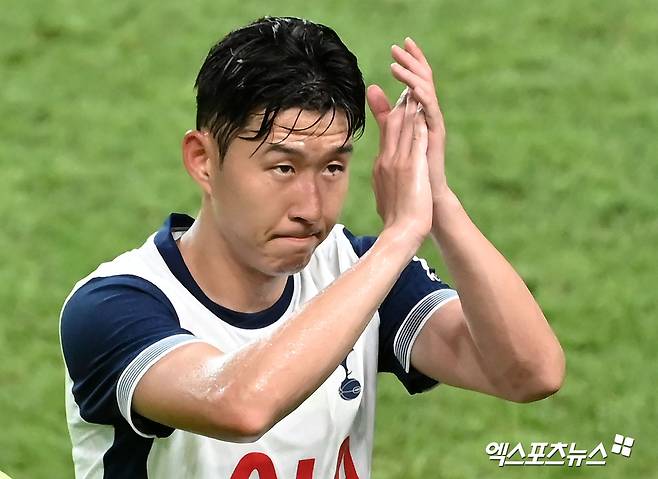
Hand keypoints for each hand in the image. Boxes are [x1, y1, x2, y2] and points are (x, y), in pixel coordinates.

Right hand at [367, 86, 432, 249]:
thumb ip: (386, 184)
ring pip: (402, 128)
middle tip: (406, 87)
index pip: (386, 136)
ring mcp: (398, 162)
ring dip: (409, 108)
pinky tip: (423, 108)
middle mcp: (387, 161)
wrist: (400, 232)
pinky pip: (414, 138)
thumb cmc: (395, 221)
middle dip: (399, 106)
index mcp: (381, 168)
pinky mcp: (411, 166)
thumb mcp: (387, 197)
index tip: (397, 103)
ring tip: (414, 90)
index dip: (391, 117)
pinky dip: (418, 121)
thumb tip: (383, 180)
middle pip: (392, 127)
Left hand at [390, 38, 449, 200]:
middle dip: (412, 61)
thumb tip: (372, 95)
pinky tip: (412, 88)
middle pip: (422, 81)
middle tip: (403, 44)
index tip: (400, 46)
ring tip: (398, 64)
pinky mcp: (435, 137)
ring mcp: (432, 127)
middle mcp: (427, 119)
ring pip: (426, 93)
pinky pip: (430, 112)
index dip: (409, 64)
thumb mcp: (392, 142)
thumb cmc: (409, 174)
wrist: (423, 200)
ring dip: (412, 76)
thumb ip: (385, 118)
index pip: (414, 82)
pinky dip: (422, 98)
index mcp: (417, 118)